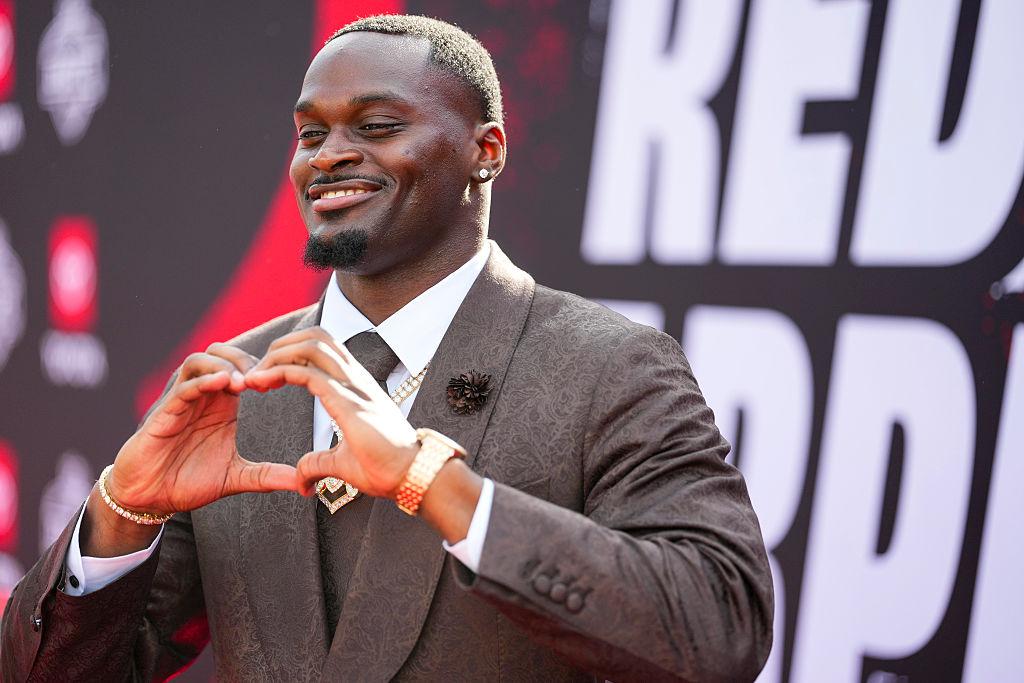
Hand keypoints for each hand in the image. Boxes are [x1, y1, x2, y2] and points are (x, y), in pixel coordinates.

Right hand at [107, 343, 298, 515]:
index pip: (243, 367)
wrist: (148, 498)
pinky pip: (182, 387)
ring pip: (200, 361)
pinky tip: (223, 384)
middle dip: (245, 358)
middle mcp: (202, 397)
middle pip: (222, 353)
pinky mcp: (163, 413)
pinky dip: (202, 381)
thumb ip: (266, 475)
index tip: (284, 383)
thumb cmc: (187, 481)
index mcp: (222, 405)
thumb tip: (301, 483)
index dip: (264, 368)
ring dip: (224, 365)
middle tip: (264, 378)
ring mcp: (181, 402)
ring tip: (244, 382)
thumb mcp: (235, 477)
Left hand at [245, 327, 419, 498]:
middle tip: (256, 372)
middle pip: (315, 337)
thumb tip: (302, 481)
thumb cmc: (387, 469)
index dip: (289, 355)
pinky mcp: (347, 402)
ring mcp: (353, 387)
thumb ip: (318, 465)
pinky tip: (259, 385)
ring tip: (254, 377)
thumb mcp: (342, 464)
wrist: (412, 475)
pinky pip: (306, 374)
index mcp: (356, 387)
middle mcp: (356, 379)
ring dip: (276, 355)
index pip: (322, 350)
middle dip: (280, 347)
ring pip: (311, 345)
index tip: (265, 379)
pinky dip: (277, 373)